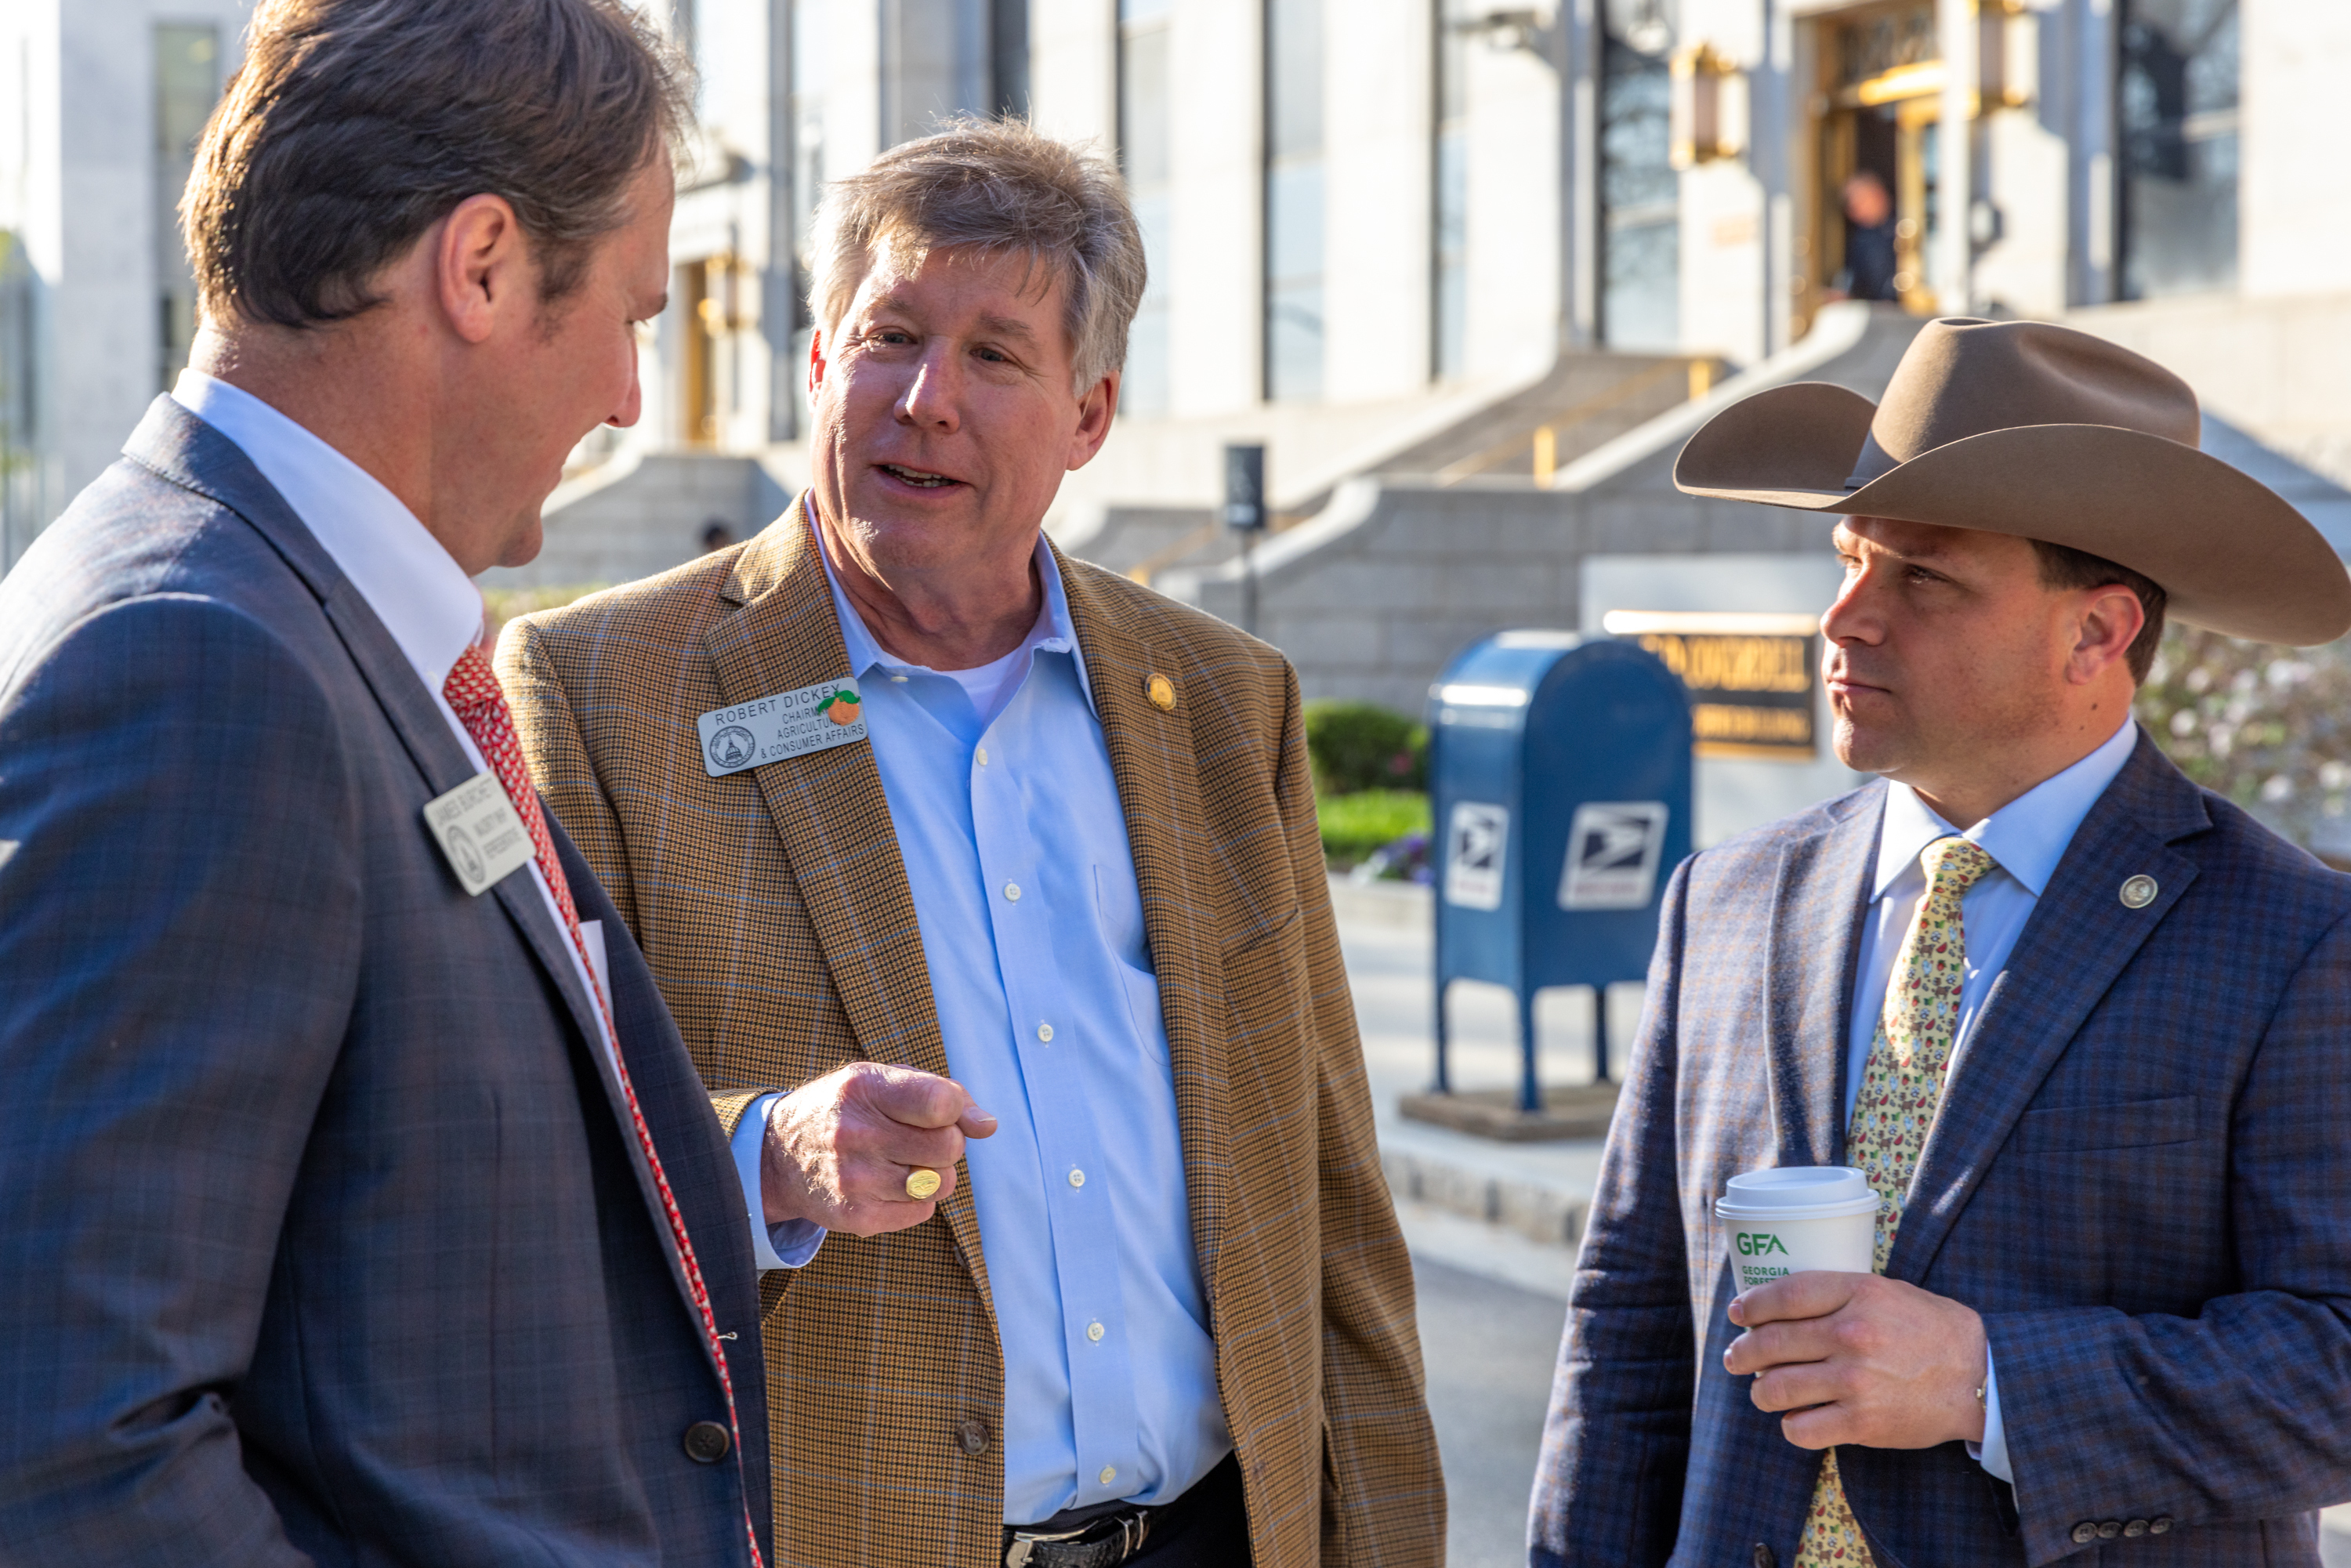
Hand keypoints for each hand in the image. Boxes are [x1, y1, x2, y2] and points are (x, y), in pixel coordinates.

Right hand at [760, 1062, 996, 1236]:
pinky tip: (889, 1183)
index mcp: (863, 1088)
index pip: (940, 1103)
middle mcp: (855, 1133)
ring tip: (904, 1161)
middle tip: (922, 1139)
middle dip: (947, 1142)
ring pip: (941, 1183)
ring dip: (935, 1173)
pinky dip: (916, 1199)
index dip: (954, 1108)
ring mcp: (853, 1179)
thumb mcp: (883, 1081)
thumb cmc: (848, 1109)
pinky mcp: (855, 1217)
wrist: (778, 1156)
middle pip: (948, 1146)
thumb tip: (988, 1125)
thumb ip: (943, 1094)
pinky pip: (922, 1211)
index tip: (939, 1110)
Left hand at [1724, 1271, 1986, 1449]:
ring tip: (1763, 1391)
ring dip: (1761, 1391)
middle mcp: (1852, 1335)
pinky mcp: (1863, 1423)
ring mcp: (1855, 1381)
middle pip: (1771, 1342)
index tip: (1738, 1314)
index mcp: (1859, 1294)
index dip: (1752, 1305)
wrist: (1980, 1376)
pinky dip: (1791, 1426)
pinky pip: (1801, 1429)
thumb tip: (1781, 1304)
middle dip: (1743, 1352)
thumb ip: (1839, 1293)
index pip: (1785, 1295)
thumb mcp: (1887, 1291)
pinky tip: (1797, 1419)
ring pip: (1776, 1388)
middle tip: (1735, 1357)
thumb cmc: (1931, 1329)